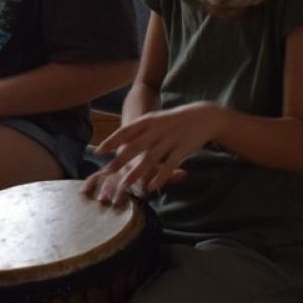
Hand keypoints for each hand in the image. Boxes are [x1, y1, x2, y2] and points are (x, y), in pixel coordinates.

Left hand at [86, 102, 219, 197]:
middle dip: (120, 160)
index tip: (98, 152)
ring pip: (149, 158)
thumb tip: (117, 141)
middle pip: (135, 146)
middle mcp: (157, 129)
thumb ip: (138, 130)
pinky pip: (169, 165)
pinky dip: (160, 177)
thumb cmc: (174, 120)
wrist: (204, 115)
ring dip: (136, 173)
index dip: (111, 141)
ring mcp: (170, 139)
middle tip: (107, 171)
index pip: (125, 131)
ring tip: (125, 185)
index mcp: (149, 120)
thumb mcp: (154, 120)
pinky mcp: (182, 149)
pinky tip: (151, 187)